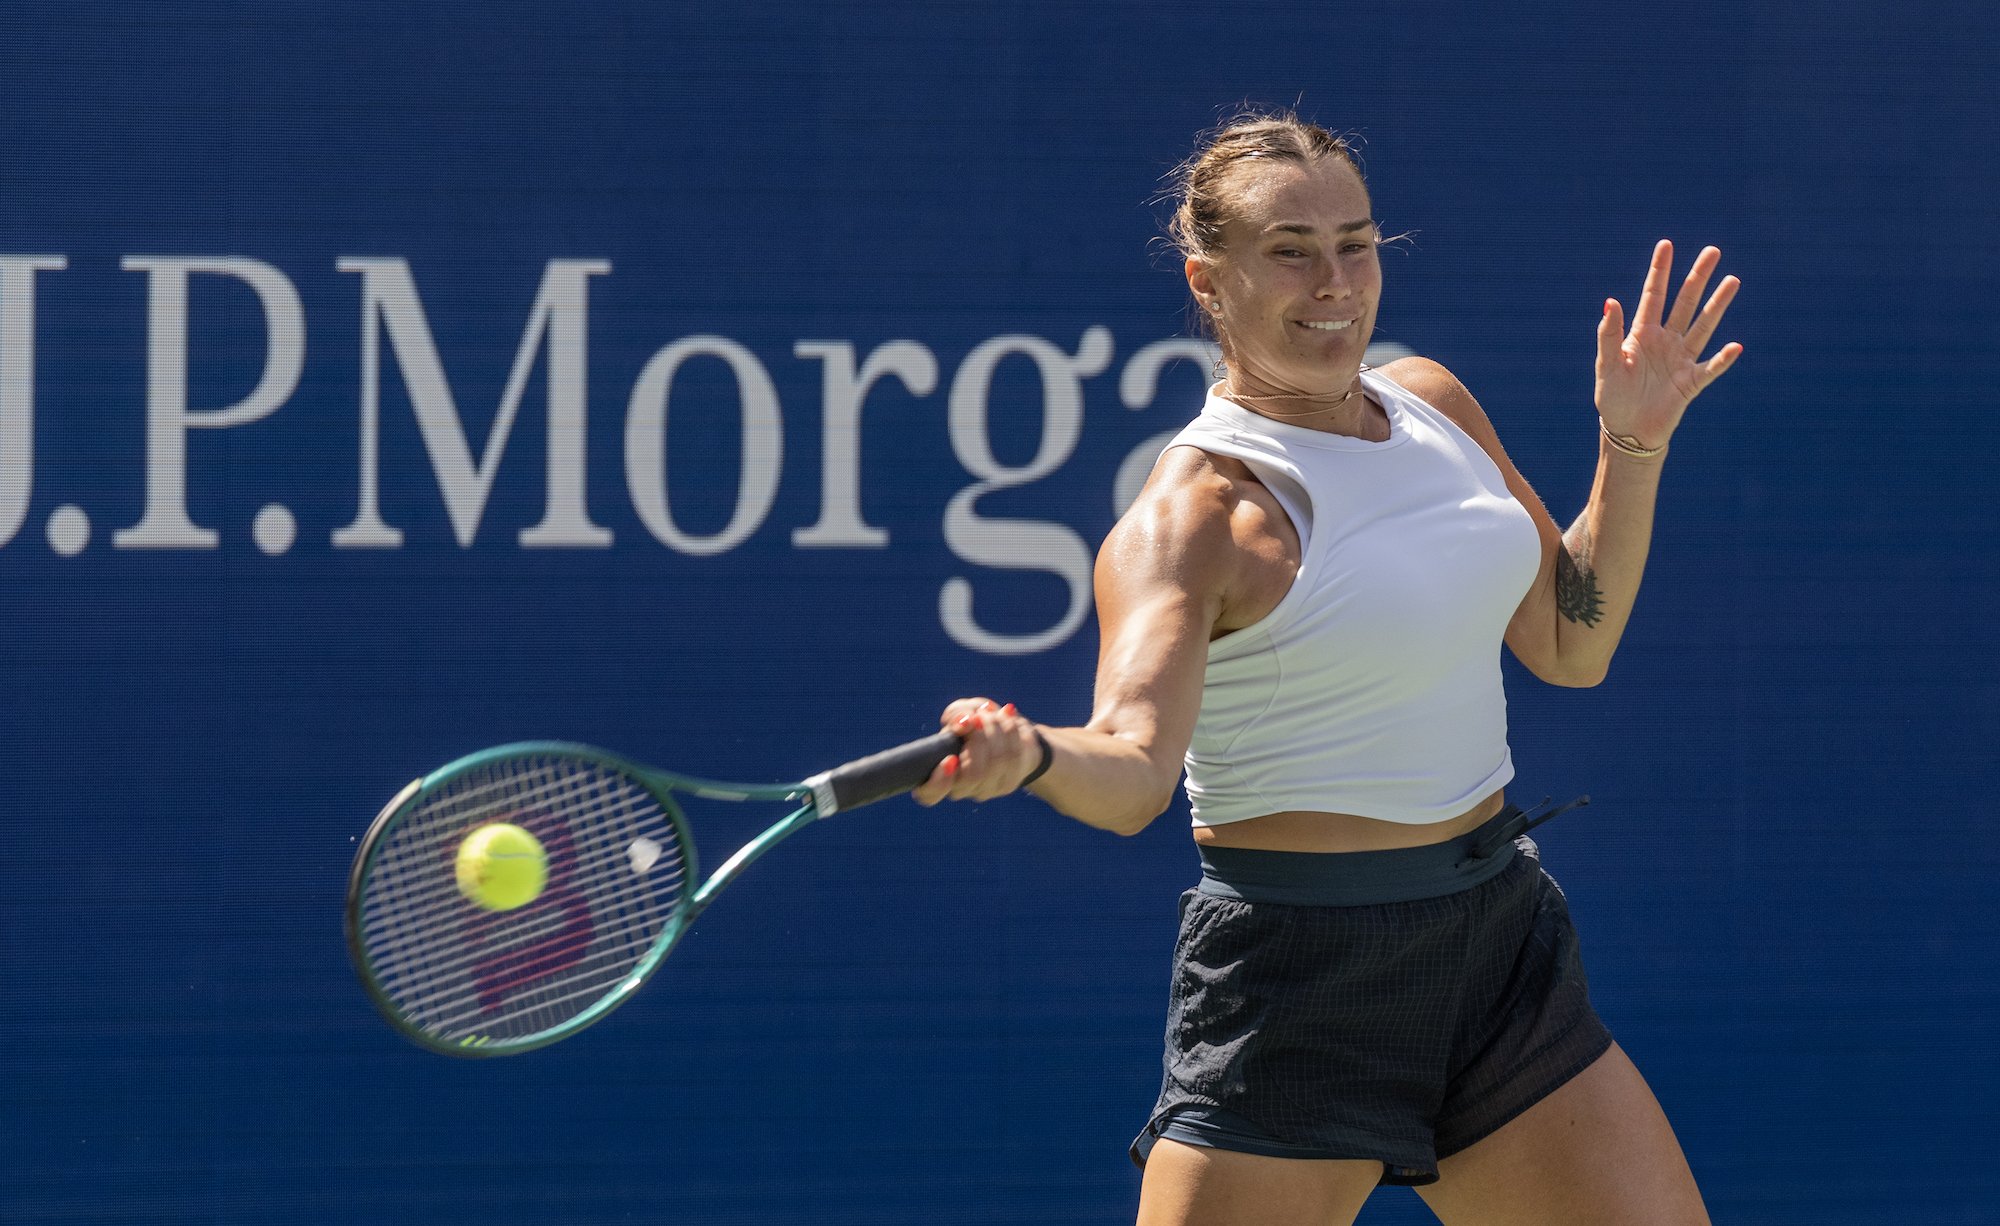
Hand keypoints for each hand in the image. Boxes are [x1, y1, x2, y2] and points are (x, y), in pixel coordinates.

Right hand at [910, 698, 1041, 805]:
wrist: (1006, 732)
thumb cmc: (975, 722)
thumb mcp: (961, 712)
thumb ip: (956, 714)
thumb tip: (964, 722)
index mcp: (937, 774)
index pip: (930, 794)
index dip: (939, 782)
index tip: (950, 759)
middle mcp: (960, 789)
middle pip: (973, 774)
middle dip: (979, 737)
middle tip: (979, 717)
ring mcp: (986, 790)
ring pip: (998, 762)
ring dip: (998, 729)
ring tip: (994, 714)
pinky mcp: (1009, 784)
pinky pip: (1017, 756)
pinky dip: (1013, 732)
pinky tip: (1009, 720)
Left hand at [1596, 240, 1742, 448]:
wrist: (1627, 429)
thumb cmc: (1613, 397)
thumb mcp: (1606, 365)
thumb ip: (1609, 334)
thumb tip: (1610, 301)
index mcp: (1642, 334)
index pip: (1653, 296)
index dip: (1659, 271)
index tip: (1666, 244)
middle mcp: (1666, 341)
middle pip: (1684, 303)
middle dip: (1697, 277)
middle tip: (1712, 251)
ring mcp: (1681, 360)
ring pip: (1702, 326)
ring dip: (1716, 305)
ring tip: (1732, 280)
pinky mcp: (1691, 383)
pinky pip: (1710, 368)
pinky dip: (1722, 359)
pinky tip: (1735, 346)